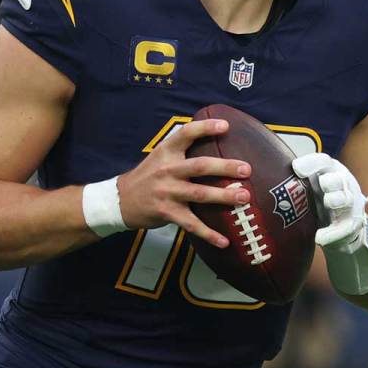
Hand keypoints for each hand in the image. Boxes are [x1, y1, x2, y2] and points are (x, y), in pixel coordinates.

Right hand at [117, 118, 251, 247]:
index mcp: (167, 151)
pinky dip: (209, 234)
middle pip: (200, 166)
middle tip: (246, 169)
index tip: (225, 126)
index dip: (205, 128)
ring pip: (200, 194)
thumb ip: (181, 148)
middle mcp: (168, 170)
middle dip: (225, 167)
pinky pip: (192, 224)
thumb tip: (212, 137)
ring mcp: (167, 192)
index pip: (186, 134)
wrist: (121, 200)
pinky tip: (224, 241)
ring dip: (223, 196)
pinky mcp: (167, 212)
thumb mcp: (160, 155)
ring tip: (244, 197)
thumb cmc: (148, 176)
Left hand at [291, 153, 367, 249]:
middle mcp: (343, 184)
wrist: (339, 228)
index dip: (311, 163)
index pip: (323, 161)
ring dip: (335, 200)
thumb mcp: (309, 186)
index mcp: (330, 171)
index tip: (296, 168)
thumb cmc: (319, 199)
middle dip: (329, 182)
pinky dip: (332, 233)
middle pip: (338, 179)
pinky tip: (320, 238)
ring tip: (326, 204)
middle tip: (321, 185)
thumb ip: (296, 180)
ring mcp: (349, 203)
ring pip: (345, 198)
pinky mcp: (352, 223)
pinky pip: (345, 227)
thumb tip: (272, 177)